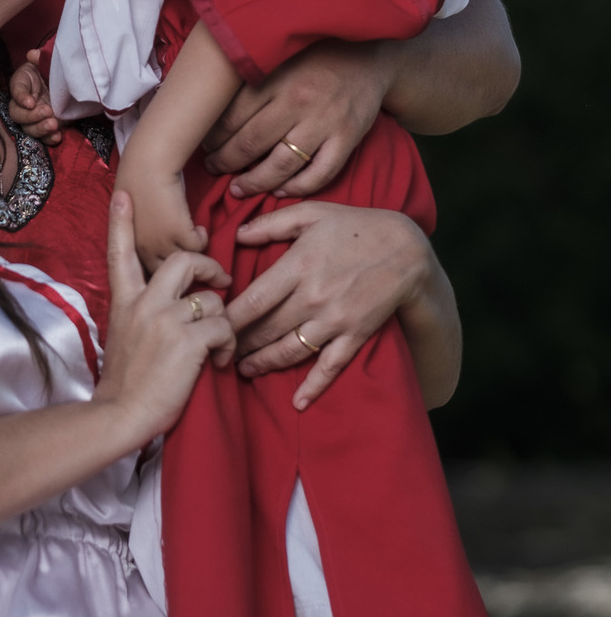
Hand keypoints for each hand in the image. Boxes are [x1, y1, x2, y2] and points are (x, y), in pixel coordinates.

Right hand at [8, 49, 61, 144]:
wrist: (70, 81)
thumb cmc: (54, 69)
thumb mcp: (49, 61)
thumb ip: (41, 58)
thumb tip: (33, 54)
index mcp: (23, 83)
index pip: (16, 89)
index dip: (21, 97)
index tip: (31, 102)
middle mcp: (25, 102)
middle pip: (18, 114)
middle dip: (31, 116)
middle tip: (48, 111)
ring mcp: (36, 117)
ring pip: (29, 129)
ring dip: (40, 129)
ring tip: (54, 124)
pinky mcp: (48, 126)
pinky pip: (44, 138)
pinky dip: (50, 139)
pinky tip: (58, 136)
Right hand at [94, 192, 232, 445]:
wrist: (120, 414)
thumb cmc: (125, 384)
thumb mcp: (122, 337)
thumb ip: (141, 314)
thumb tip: (168, 305)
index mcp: (125, 302)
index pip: (120, 253)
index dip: (122, 222)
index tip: (123, 195)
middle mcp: (144, 303)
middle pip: (183, 260)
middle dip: (209, 266)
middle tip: (220, 282)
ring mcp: (165, 319)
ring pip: (212, 299)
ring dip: (223, 321)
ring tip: (220, 345)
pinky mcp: (188, 340)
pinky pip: (224, 327)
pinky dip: (229, 345)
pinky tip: (220, 362)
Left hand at [115, 149, 207, 274]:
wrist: (147, 165)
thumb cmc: (137, 182)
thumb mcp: (130, 216)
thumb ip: (139, 234)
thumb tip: (155, 243)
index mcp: (127, 247)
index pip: (144, 272)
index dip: (158, 268)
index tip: (169, 263)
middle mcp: (143, 250)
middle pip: (165, 271)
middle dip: (177, 268)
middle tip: (191, 258)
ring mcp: (161, 243)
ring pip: (184, 261)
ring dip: (192, 252)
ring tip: (194, 238)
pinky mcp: (179, 234)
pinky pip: (198, 247)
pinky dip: (201, 237)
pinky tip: (198, 227)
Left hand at [203, 39, 394, 198]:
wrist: (369, 53)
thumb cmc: (314, 56)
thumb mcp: (278, 56)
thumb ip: (250, 80)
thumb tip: (211, 110)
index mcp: (275, 78)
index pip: (232, 118)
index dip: (213, 138)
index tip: (204, 145)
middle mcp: (298, 101)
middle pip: (250, 145)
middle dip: (225, 163)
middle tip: (213, 168)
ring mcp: (325, 122)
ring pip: (281, 165)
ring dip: (254, 183)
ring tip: (238, 188)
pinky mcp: (348, 138)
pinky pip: (319, 174)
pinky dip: (296, 188)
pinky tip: (279, 191)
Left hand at [226, 201, 431, 409]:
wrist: (406, 248)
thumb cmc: (355, 226)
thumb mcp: (311, 213)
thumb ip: (271, 224)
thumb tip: (237, 234)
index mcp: (298, 266)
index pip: (253, 301)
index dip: (229, 318)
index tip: (211, 324)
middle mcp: (313, 297)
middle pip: (266, 329)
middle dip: (239, 343)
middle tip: (218, 350)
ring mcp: (335, 320)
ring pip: (291, 351)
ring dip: (264, 364)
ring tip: (244, 370)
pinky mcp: (355, 335)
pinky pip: (331, 366)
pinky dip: (314, 386)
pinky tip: (298, 402)